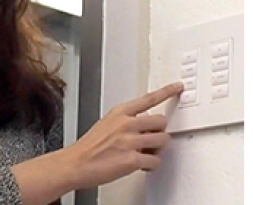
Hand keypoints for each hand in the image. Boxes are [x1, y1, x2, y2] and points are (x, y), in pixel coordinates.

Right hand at [57, 82, 182, 188]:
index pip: (148, 98)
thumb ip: (126, 121)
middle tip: (150, 140)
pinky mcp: (132, 159)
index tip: (177, 87)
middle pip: (161, 121)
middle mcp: (126, 124)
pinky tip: (142, 165)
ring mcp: (130, 141)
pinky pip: (155, 160)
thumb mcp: (105, 124)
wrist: (75, 164)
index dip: (166, 92)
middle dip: (159, 132)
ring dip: (157, 149)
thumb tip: (144, 127)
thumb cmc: (88, 148)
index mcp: (120, 112)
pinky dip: (151, 165)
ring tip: (144, 154)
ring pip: (162, 140)